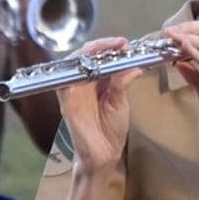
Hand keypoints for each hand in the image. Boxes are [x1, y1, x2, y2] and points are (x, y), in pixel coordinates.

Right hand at [56, 37, 141, 176]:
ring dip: (88, 54)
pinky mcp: (66, 103)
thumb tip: (134, 66)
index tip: (125, 44)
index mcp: (97, 82)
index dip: (109, 48)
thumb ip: (122, 83)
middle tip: (119, 44)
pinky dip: (74, 72)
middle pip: (84, 56)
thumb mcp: (121, 103)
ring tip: (107, 49)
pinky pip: (64, 82)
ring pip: (72, 64)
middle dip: (100, 46)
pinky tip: (89, 65)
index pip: (98, 58)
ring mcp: (72, 92)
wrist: (104, 155)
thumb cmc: (111, 130)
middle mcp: (82, 84)